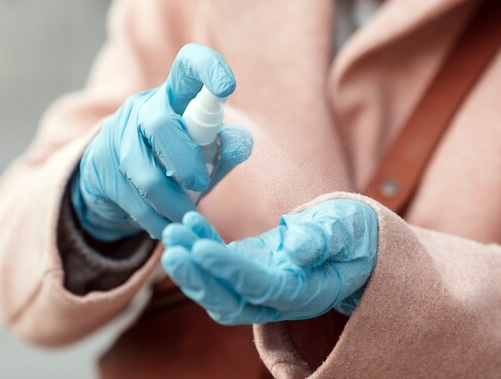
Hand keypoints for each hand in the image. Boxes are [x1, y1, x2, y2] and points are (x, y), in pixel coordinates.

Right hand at [72, 44, 252, 240]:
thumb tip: (241, 141)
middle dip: (186, 162)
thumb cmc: (173, 163)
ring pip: (146, 173)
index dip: (207, 69)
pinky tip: (167, 226)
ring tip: (187, 217)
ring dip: (172, 203)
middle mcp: (142, 108)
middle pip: (161, 125)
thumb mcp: (205, 155)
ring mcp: (117, 135)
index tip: (227, 86)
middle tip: (201, 186)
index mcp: (174, 96)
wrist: (115, 181)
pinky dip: (156, 220)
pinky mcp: (100, 166)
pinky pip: (133, 200)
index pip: (187, 66)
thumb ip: (225, 149)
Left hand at [161, 199, 377, 323]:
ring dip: (191, 265)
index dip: (229, 271)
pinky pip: (220, 263)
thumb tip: (297, 249)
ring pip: (218, 289)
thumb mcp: (347, 230)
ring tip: (171, 234)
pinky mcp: (249, 268)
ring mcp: (260, 286)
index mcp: (306, 293)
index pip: (261, 288)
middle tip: (172, 249)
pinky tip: (188, 222)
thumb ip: (326, 239)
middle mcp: (278, 299)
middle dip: (198, 278)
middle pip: (230, 301)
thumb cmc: (353, 234)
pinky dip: (201, 244)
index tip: (200, 248)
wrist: (350, 239)